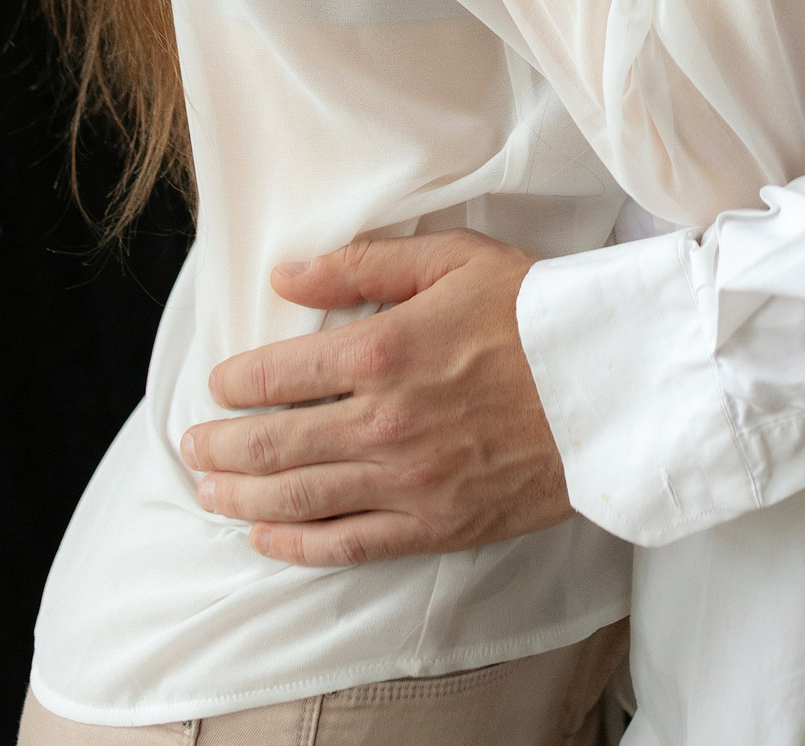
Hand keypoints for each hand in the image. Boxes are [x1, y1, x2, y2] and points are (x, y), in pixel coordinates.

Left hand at [181, 231, 568, 565]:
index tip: (218, 383)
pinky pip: (347, 543)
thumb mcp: (454, 259)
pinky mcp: (435, 524)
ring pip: (298, 497)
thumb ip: (364, 264)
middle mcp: (384, 419)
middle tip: (192, 443)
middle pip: (275, 441)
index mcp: (384, 347)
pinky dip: (295, 545)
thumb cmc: (536, 309)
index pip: (280, 373)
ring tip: (209, 489)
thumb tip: (287, 274)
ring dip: (242, 495)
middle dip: (221, 444)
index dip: (237, 381)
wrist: (612, 381)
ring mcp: (408, 479)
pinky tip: (264, 536)